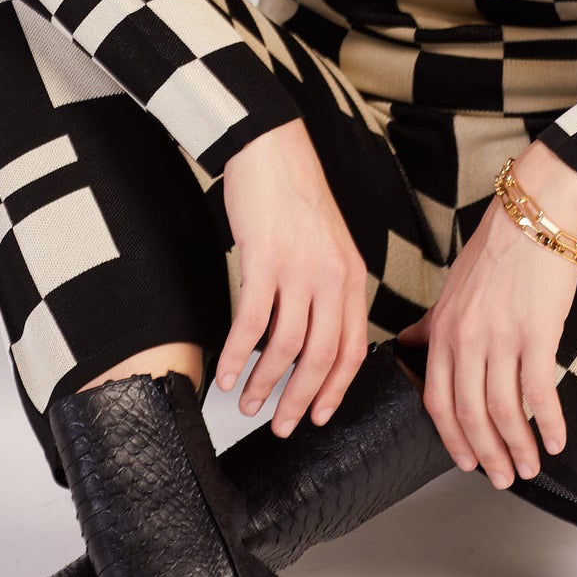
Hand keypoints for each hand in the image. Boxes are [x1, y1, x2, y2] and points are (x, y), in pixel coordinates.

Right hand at [215, 118, 370, 436]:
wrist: (272, 149)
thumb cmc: (294, 195)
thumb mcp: (328, 245)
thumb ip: (327, 289)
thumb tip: (310, 339)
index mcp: (352, 276)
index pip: (353, 348)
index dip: (335, 389)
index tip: (320, 416)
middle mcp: (332, 277)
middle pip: (323, 356)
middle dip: (301, 400)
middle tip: (283, 427)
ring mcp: (299, 270)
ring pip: (286, 346)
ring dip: (264, 383)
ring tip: (247, 402)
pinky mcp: (265, 260)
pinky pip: (250, 323)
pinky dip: (235, 355)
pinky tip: (224, 372)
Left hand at [396, 143, 576, 488]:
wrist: (532, 216)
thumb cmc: (495, 250)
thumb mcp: (451, 289)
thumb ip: (431, 324)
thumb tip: (408, 343)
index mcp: (443, 330)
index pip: (438, 400)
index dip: (451, 438)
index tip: (465, 461)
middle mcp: (467, 339)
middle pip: (470, 414)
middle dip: (486, 454)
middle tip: (500, 477)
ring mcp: (501, 337)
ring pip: (503, 410)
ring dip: (517, 447)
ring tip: (529, 467)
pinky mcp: (537, 333)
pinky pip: (539, 391)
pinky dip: (547, 423)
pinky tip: (555, 440)